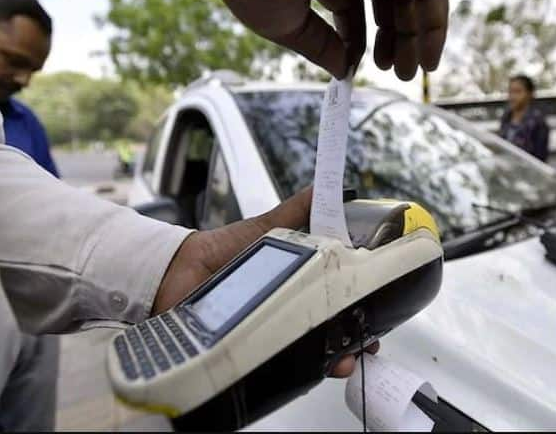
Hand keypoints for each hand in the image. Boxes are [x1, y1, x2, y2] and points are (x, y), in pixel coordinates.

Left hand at [151, 186, 376, 377]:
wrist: (176, 274)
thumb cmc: (220, 249)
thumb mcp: (265, 227)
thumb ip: (296, 210)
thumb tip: (325, 187)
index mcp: (298, 275)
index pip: (338, 292)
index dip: (360, 301)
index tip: (379, 304)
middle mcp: (290, 305)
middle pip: (331, 326)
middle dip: (354, 336)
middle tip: (368, 340)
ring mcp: (274, 329)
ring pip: (312, 347)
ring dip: (335, 355)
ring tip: (346, 358)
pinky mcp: (256, 348)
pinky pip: (283, 360)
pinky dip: (302, 367)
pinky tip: (317, 367)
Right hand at [203, 0, 447, 81]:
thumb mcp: (284, 22)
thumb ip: (318, 47)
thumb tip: (340, 68)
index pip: (350, 4)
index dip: (355, 38)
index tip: (353, 65)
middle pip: (386, 0)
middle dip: (393, 39)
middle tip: (397, 72)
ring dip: (416, 36)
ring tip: (411, 71)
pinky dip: (434, 20)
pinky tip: (429, 54)